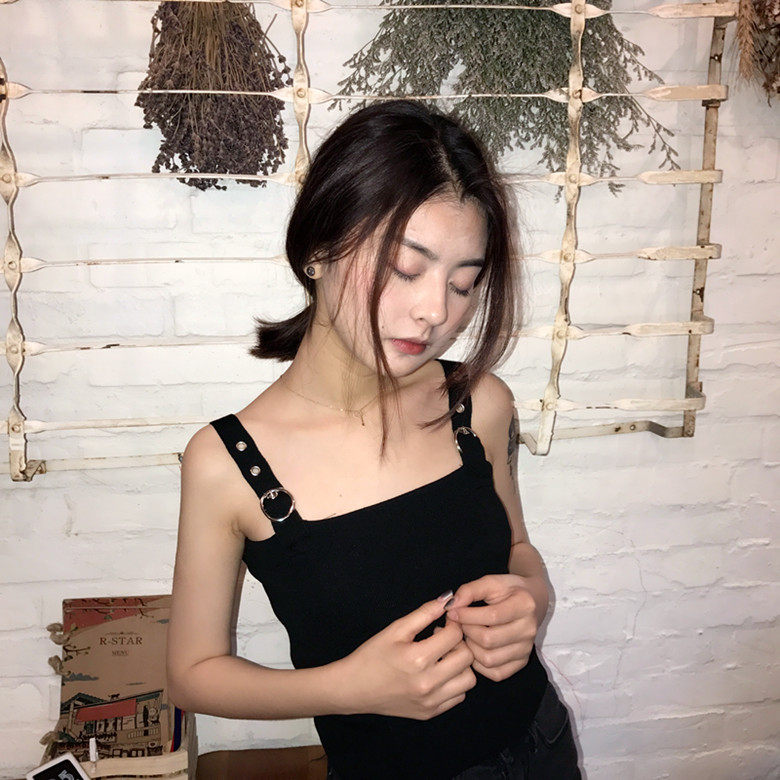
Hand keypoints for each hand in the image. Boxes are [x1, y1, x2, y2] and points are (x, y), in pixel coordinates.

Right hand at [340, 594, 476, 719]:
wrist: (353, 688)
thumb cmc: (372, 655)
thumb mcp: (395, 629)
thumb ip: (424, 613)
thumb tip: (447, 599)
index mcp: (418, 658)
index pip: (455, 636)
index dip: (452, 624)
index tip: (444, 623)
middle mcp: (428, 683)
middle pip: (467, 658)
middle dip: (459, 643)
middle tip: (443, 639)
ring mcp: (430, 702)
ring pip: (468, 680)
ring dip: (460, 665)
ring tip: (443, 657)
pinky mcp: (429, 713)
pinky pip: (458, 697)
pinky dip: (454, 683)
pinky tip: (439, 674)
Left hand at [445, 574, 539, 682]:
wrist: (533, 601)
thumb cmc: (508, 590)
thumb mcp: (491, 582)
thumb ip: (470, 590)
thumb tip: (451, 605)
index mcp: (524, 605)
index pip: (492, 616)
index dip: (467, 615)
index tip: (452, 611)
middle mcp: (529, 630)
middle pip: (489, 640)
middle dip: (466, 631)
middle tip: (458, 623)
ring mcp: (526, 649)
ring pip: (489, 659)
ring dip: (470, 648)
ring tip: (466, 634)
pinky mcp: (521, 662)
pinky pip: (495, 673)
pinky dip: (479, 664)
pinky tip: (474, 647)